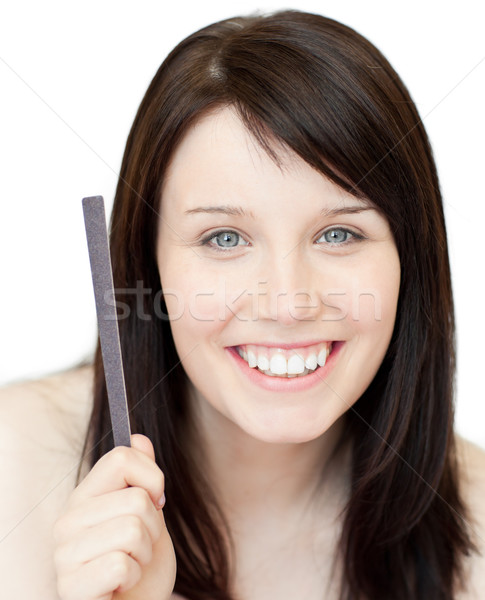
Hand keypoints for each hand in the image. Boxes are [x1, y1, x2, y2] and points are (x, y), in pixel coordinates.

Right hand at [54, 434, 175, 599]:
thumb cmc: (139, 561)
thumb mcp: (148, 514)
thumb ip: (141, 477)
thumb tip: (138, 438)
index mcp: (84, 496)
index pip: (121, 458)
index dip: (152, 477)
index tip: (155, 501)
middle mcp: (67, 521)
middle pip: (137, 499)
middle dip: (154, 526)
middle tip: (140, 545)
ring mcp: (64, 555)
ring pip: (132, 530)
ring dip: (145, 554)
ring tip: (131, 564)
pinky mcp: (70, 587)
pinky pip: (120, 566)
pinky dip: (133, 577)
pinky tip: (120, 585)